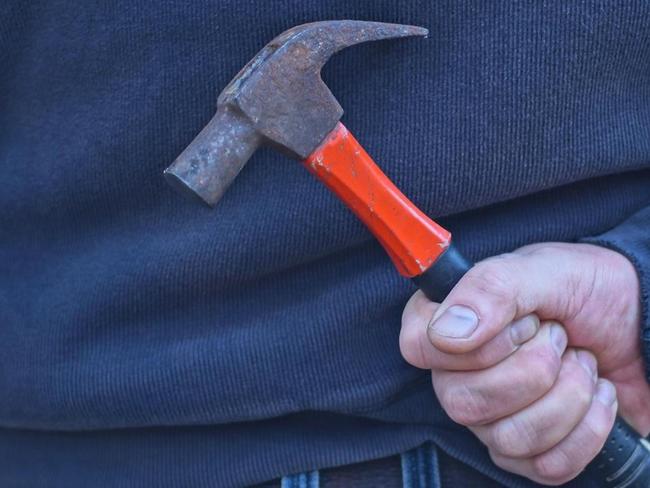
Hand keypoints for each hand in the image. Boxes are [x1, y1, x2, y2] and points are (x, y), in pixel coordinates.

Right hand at [400, 242, 649, 484]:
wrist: (640, 321)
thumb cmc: (586, 289)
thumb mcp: (544, 270)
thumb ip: (491, 289)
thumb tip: (446, 333)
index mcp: (449, 322)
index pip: (419, 348)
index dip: (476, 345)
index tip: (524, 323)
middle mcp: (457, 373)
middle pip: (461, 403)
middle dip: (533, 371)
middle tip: (560, 338)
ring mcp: (489, 417)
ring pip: (506, 439)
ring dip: (567, 397)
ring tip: (583, 362)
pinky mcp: (527, 450)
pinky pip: (545, 466)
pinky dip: (588, 429)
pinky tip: (598, 395)